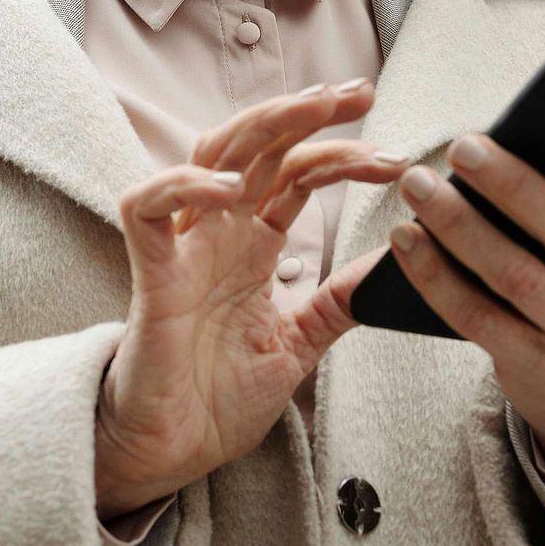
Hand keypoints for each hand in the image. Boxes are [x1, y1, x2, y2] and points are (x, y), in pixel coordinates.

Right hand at [94, 81, 407, 516]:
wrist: (170, 454)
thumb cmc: (217, 397)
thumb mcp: (298, 343)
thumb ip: (337, 300)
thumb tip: (393, 265)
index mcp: (253, 243)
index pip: (298, 175)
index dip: (344, 156)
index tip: (397, 159)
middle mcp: (220, 231)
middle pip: (259, 145)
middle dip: (308, 111)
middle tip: (360, 91)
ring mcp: (184, 247)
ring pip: (211, 153)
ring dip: (263, 125)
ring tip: (314, 108)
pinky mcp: (150, 274)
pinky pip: (147, 208)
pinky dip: (184, 186)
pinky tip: (230, 189)